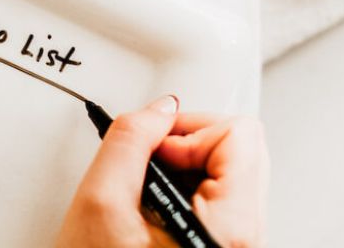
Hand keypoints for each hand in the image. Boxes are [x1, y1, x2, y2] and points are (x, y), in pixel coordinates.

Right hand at [56, 96, 268, 246]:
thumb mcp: (99, 203)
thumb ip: (129, 141)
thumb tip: (159, 109)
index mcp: (227, 231)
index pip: (240, 135)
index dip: (187, 130)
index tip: (152, 148)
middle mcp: (245, 240)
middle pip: (241, 147)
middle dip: (185, 144)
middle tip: (145, 163)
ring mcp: (236, 244)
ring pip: (230, 168)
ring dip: (182, 165)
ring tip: (143, 191)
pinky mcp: (221, 244)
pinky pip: (219, 193)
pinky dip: (183, 185)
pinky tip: (152, 204)